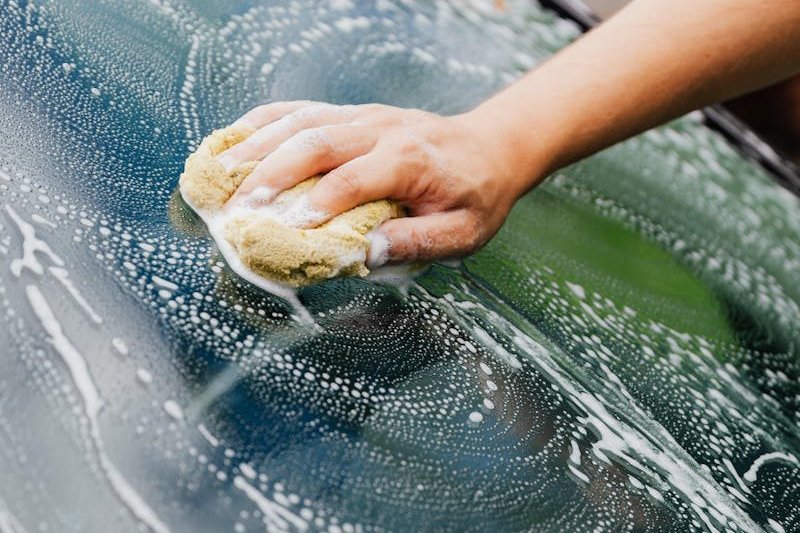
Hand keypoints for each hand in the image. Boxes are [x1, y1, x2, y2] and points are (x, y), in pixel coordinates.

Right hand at [217, 101, 537, 265]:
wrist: (490, 148)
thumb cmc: (475, 196)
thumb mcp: (463, 233)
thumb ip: (418, 241)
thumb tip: (366, 253)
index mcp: (410, 160)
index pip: (355, 178)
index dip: (318, 203)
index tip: (285, 230)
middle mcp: (382, 130)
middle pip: (317, 142)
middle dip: (272, 174)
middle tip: (239, 207)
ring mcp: (364, 117)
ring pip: (302, 121)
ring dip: (258, 145)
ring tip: (221, 173)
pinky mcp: (353, 114)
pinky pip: (302, 110)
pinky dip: (265, 122)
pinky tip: (235, 139)